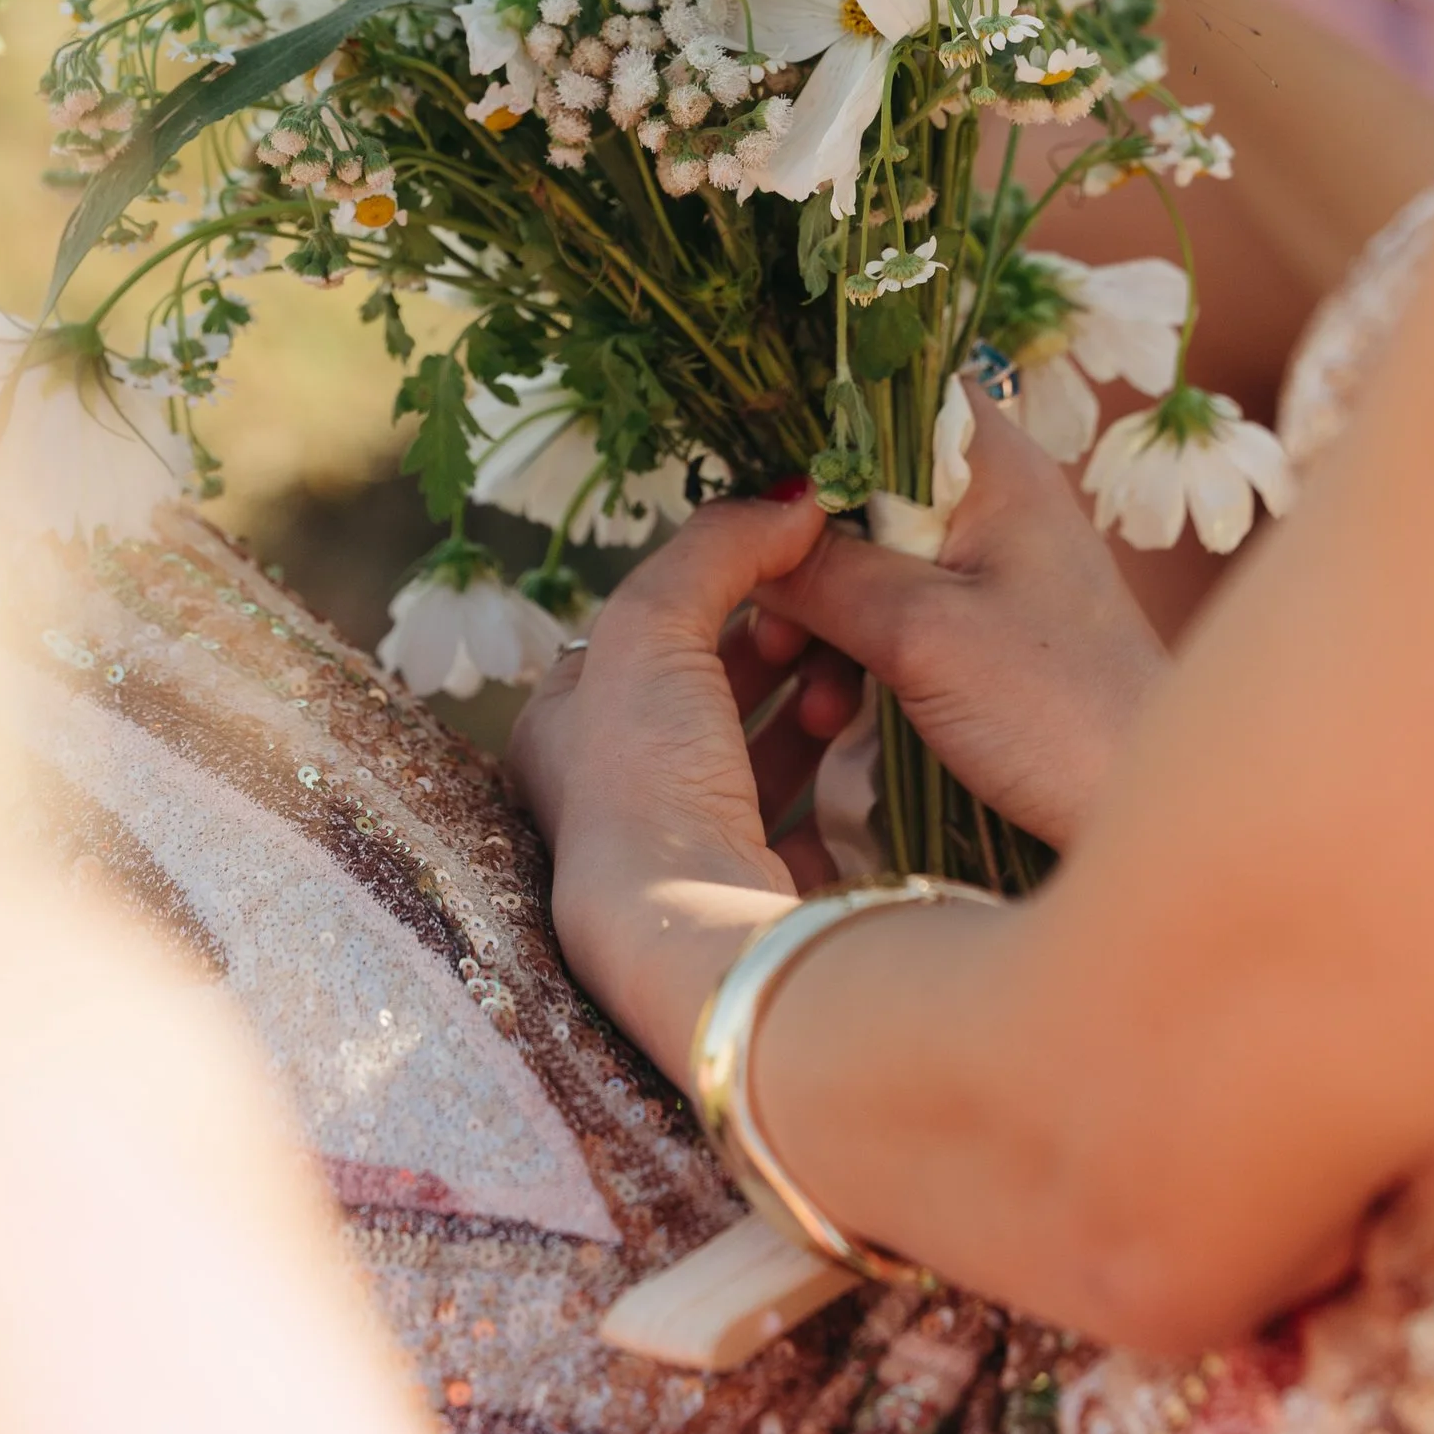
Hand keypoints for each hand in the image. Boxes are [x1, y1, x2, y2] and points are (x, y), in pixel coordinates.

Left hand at [508, 486, 831, 1072]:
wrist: (698, 937)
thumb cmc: (645, 778)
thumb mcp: (653, 623)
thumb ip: (716, 544)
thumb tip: (790, 496)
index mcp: (561, 730)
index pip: (646, 629)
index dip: (715, 584)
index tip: (784, 556)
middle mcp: (615, 793)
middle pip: (713, 682)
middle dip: (776, 640)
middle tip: (829, 613)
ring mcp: (690, 847)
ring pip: (767, 738)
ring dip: (814, 694)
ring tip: (851, 674)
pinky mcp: (761, 887)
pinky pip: (815, 801)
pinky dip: (844, 760)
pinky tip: (872, 727)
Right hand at [747, 399, 1167, 851]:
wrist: (1154, 818)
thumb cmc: (1058, 711)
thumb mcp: (924, 635)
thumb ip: (830, 574)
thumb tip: (745, 530)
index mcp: (997, 466)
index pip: (889, 392)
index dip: (811, 424)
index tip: (745, 480)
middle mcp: (999, 499)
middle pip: (868, 484)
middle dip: (803, 546)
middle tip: (762, 617)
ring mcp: (998, 567)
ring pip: (876, 556)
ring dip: (823, 612)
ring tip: (793, 679)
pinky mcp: (991, 633)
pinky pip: (900, 613)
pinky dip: (857, 650)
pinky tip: (828, 709)